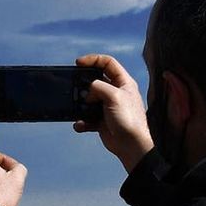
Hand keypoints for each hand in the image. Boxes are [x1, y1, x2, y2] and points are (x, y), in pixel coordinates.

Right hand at [73, 54, 153, 172]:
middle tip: (75, 87)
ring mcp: (107, 107)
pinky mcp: (101, 120)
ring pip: (88, 99)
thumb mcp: (114, 95)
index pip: (108, 63)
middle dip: (83, 84)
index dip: (93, 59)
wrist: (130, 145)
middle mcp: (115, 93)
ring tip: (78, 108)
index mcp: (123, 82)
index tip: (78, 63)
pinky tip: (80, 124)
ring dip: (80, 104)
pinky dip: (81, 121)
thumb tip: (88, 91)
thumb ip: (98, 86)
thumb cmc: (128, 119)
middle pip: (95, 80)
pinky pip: (86, 117)